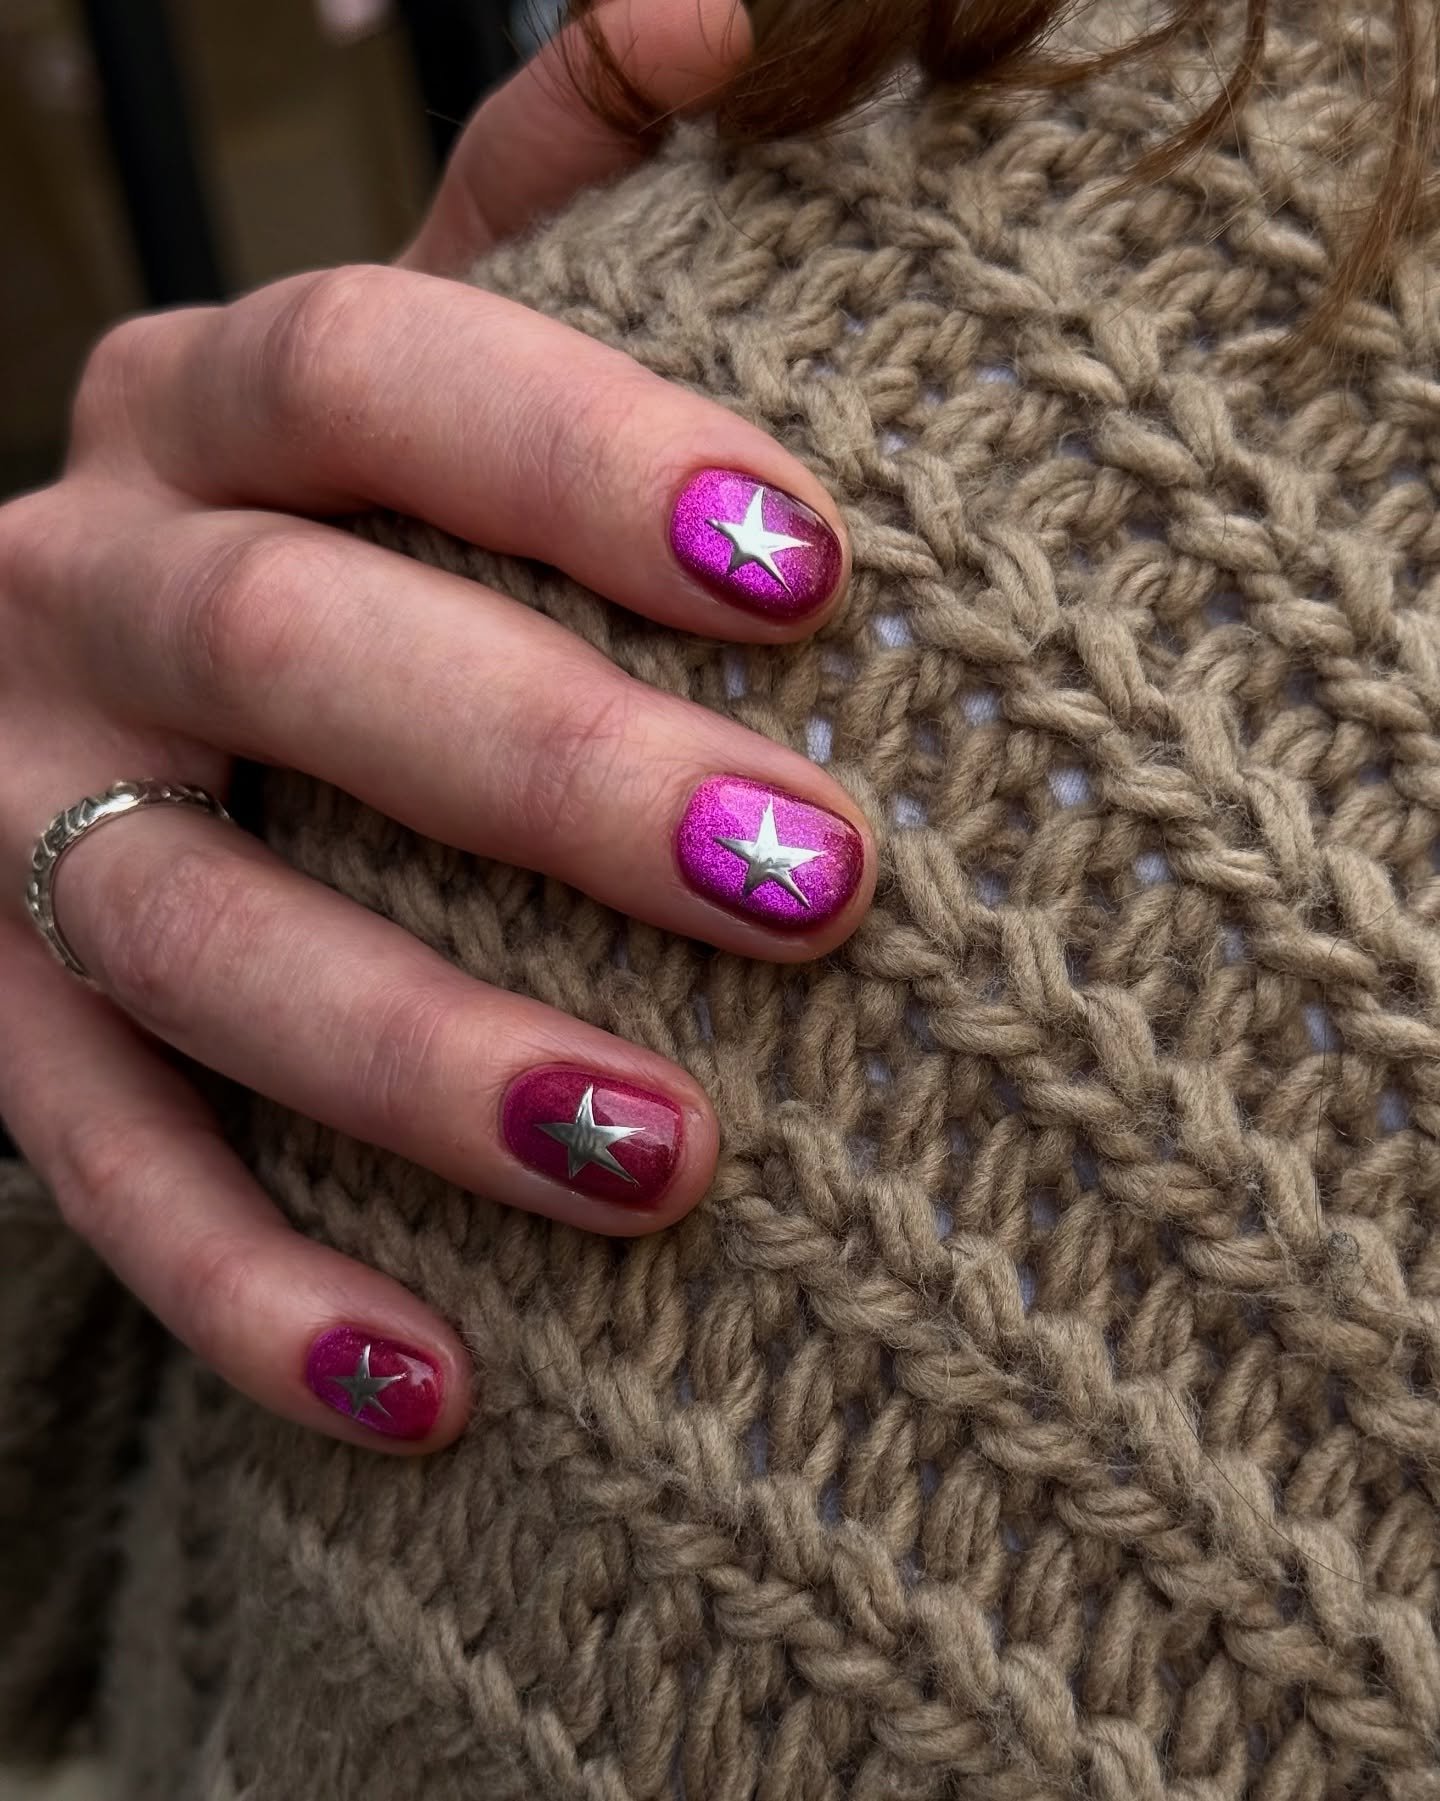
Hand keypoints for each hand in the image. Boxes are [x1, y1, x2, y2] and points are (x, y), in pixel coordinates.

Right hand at [0, 0, 872, 1453]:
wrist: (76, 699)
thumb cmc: (334, 528)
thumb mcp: (411, 351)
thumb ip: (553, 192)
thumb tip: (689, 5)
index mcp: (213, 409)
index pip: (383, 365)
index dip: (582, 450)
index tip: (819, 568)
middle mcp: (84, 590)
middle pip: (303, 661)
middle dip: (554, 776)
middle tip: (813, 882)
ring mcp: (10, 819)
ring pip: (197, 939)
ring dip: (422, 1060)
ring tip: (664, 1163)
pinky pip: (101, 1173)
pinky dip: (251, 1288)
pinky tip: (432, 1384)